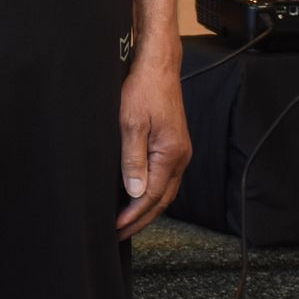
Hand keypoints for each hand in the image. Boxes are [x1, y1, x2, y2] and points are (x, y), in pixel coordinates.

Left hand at [116, 57, 190, 238]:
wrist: (158, 66)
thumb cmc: (143, 89)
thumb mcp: (131, 124)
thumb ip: (133, 160)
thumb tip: (137, 193)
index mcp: (171, 155)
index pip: (153, 196)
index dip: (134, 215)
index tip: (117, 227)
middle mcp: (181, 157)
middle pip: (163, 199)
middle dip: (141, 219)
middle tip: (120, 233)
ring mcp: (179, 151)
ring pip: (166, 190)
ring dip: (147, 208)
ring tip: (127, 221)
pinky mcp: (174, 144)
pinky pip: (165, 177)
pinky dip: (153, 192)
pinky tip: (139, 195)